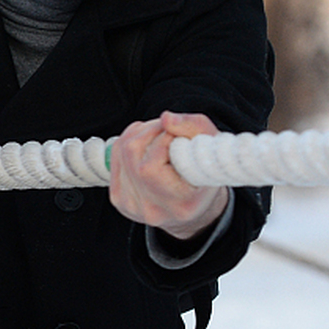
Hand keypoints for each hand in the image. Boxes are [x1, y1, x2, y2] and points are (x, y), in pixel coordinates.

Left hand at [110, 111, 229, 239]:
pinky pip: (114, 159)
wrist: (196, 206)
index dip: (162, 139)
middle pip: (131, 154)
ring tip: (159, 134)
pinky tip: (146, 145)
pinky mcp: (119, 200)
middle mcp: (153, 210)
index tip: (177, 133)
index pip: (150, 167)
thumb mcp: (214, 148)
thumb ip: (194, 128)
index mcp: (181, 205)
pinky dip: (128, 144)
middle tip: (167, 128)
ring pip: (121, 153)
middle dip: (149, 131)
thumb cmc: (207, 174)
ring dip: (138, 134)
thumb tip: (165, 118)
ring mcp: (131, 206)